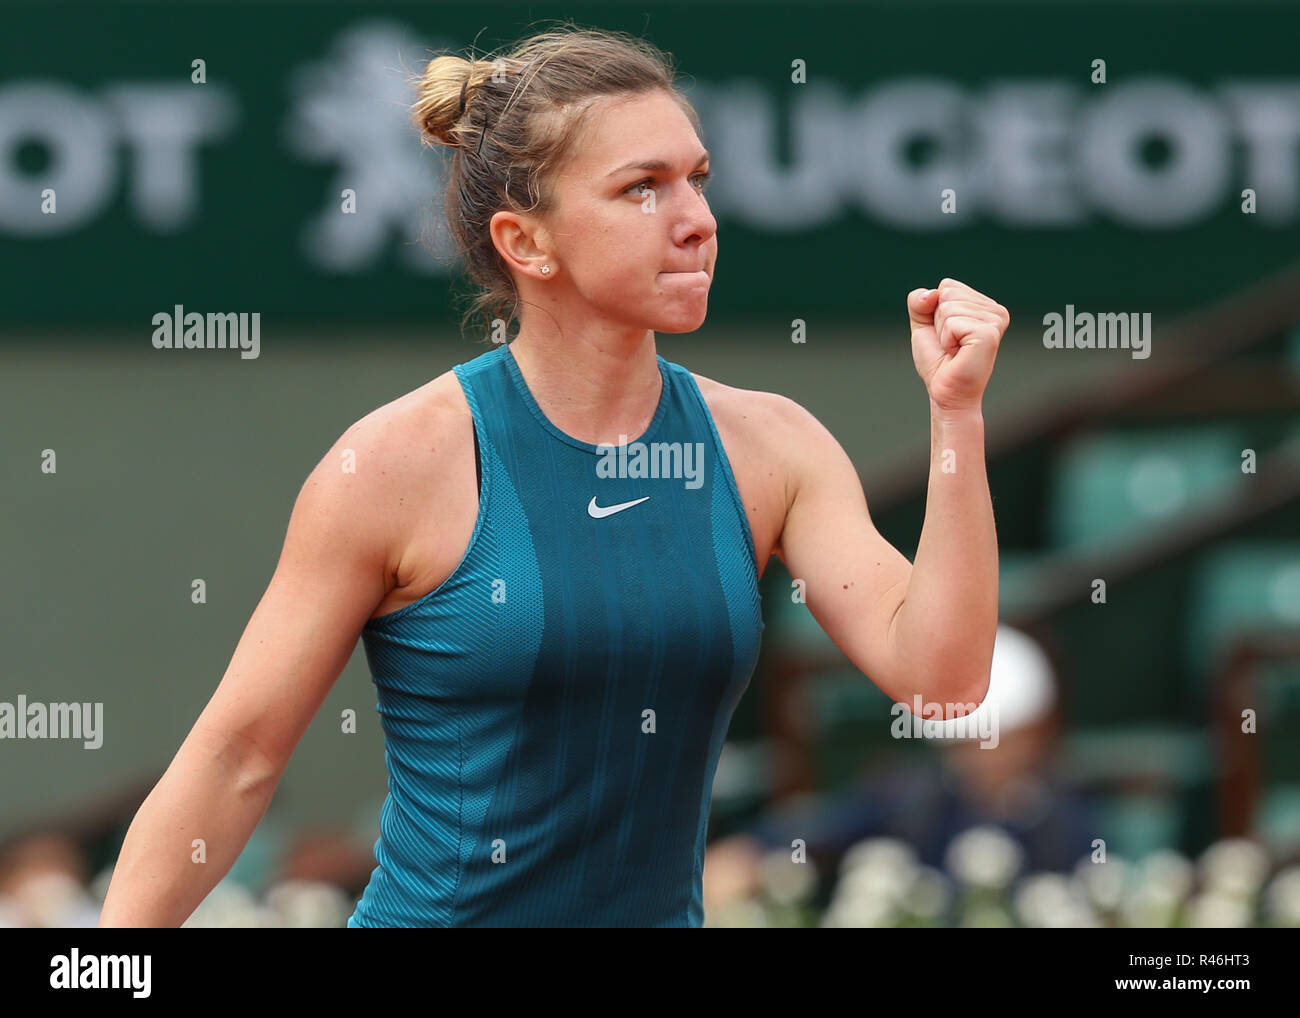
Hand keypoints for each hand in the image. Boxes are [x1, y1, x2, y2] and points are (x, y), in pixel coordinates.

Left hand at [907, 278, 1008, 414]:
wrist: (946, 392)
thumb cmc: (939, 362)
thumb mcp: (923, 325)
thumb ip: (919, 302)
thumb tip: (931, 293)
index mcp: (983, 305)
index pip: (947, 286)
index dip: (935, 312)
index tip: (947, 334)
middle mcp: (995, 310)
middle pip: (947, 293)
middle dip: (938, 322)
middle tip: (950, 344)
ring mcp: (995, 320)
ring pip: (948, 307)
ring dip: (942, 333)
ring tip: (955, 349)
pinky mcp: (989, 333)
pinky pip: (952, 322)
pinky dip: (946, 340)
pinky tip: (958, 352)